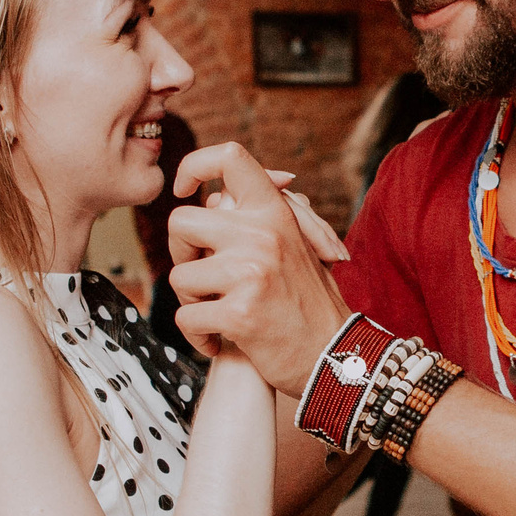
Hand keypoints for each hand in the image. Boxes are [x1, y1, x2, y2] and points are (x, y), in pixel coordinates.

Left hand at [165, 142, 351, 392]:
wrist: (336, 358)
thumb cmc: (308, 303)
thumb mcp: (296, 244)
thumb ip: (260, 215)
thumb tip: (216, 194)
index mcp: (275, 212)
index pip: (229, 157)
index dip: (195, 164)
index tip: (183, 188)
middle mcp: (263, 234)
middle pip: (180, 222)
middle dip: (181, 254)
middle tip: (201, 277)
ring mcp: (251, 272)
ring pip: (180, 276)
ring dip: (192, 302)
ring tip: (218, 314)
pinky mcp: (240, 312)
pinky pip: (186, 317)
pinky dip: (197, 336)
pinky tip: (218, 341)